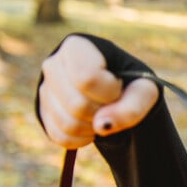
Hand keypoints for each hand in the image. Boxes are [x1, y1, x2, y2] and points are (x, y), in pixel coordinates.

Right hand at [38, 35, 158, 147]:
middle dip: (102, 112)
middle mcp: (53, 64)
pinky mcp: (43, 113)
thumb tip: (102, 126)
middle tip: (111, 105)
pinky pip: (61, 137)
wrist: (115, 92)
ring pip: (67, 124)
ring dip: (94, 128)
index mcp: (77, 47)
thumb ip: (132, 107)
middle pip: (77, 105)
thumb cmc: (129, 84)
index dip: (108, 92)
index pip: (87, 78)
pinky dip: (83, 139)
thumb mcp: (143, 91)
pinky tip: (92, 126)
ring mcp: (45, 89)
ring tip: (102, 114)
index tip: (117, 88)